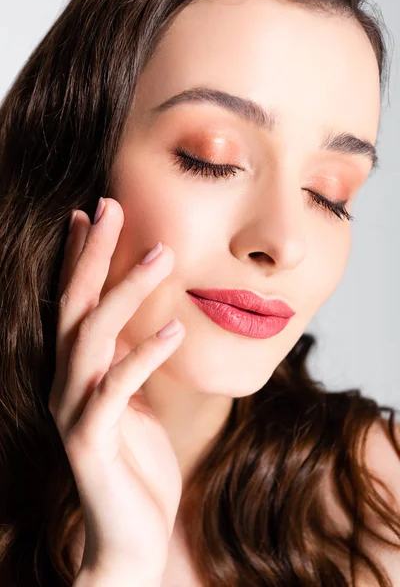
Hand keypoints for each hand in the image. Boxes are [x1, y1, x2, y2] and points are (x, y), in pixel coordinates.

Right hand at [49, 198, 184, 581]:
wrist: (132, 532)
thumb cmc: (138, 460)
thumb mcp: (136, 399)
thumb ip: (132, 361)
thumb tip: (149, 320)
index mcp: (78, 371)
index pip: (75, 301)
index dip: (81, 256)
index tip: (96, 213)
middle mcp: (66, 383)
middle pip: (74, 305)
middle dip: (93, 254)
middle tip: (112, 206)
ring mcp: (73, 411)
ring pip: (91, 338)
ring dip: (125, 292)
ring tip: (161, 256)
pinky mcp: (91, 441)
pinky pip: (116, 389)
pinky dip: (144, 357)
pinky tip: (172, 330)